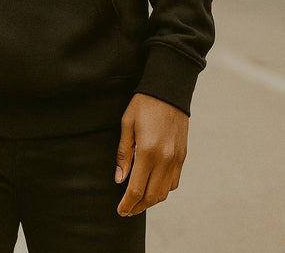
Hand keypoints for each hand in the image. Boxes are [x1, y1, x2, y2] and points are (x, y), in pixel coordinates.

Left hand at [115, 93, 187, 216]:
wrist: (169, 90)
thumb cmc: (144, 104)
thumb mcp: (127, 124)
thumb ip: (124, 154)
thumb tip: (120, 179)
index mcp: (148, 152)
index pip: (136, 189)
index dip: (127, 204)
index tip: (120, 211)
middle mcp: (165, 159)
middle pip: (152, 196)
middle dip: (138, 207)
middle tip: (127, 210)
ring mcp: (176, 159)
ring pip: (165, 192)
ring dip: (151, 201)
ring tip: (139, 202)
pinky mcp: (183, 155)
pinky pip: (174, 181)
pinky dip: (164, 190)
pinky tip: (153, 186)